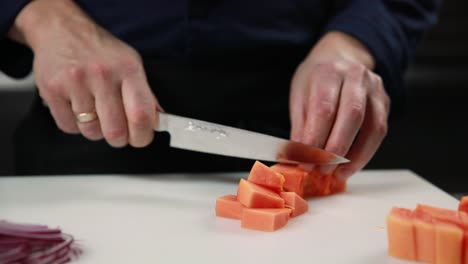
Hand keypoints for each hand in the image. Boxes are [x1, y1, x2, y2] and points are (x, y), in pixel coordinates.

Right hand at [8, 0, 161, 147]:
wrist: (61, 29)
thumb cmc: (101, 51)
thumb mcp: (130, 64)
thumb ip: (145, 94)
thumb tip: (157, 123)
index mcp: (127, 69)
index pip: (141, 115)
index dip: (143, 135)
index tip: (142, 138)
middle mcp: (102, 74)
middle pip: (115, 131)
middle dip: (120, 139)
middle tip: (119, 132)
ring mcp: (75, 82)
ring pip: (91, 132)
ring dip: (97, 131)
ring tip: (96, 113)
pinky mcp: (52, 90)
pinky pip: (69, 127)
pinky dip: (76, 125)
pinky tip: (78, 107)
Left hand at [290, 32, 389, 180]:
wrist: (340, 57)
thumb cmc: (315, 80)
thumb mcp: (299, 95)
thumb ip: (301, 125)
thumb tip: (298, 157)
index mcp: (328, 72)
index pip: (324, 109)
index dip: (315, 139)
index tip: (305, 161)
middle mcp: (355, 77)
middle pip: (351, 116)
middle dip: (336, 149)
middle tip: (321, 170)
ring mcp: (374, 88)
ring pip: (372, 126)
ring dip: (354, 156)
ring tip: (337, 174)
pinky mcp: (385, 102)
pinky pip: (379, 131)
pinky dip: (365, 154)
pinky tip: (350, 166)